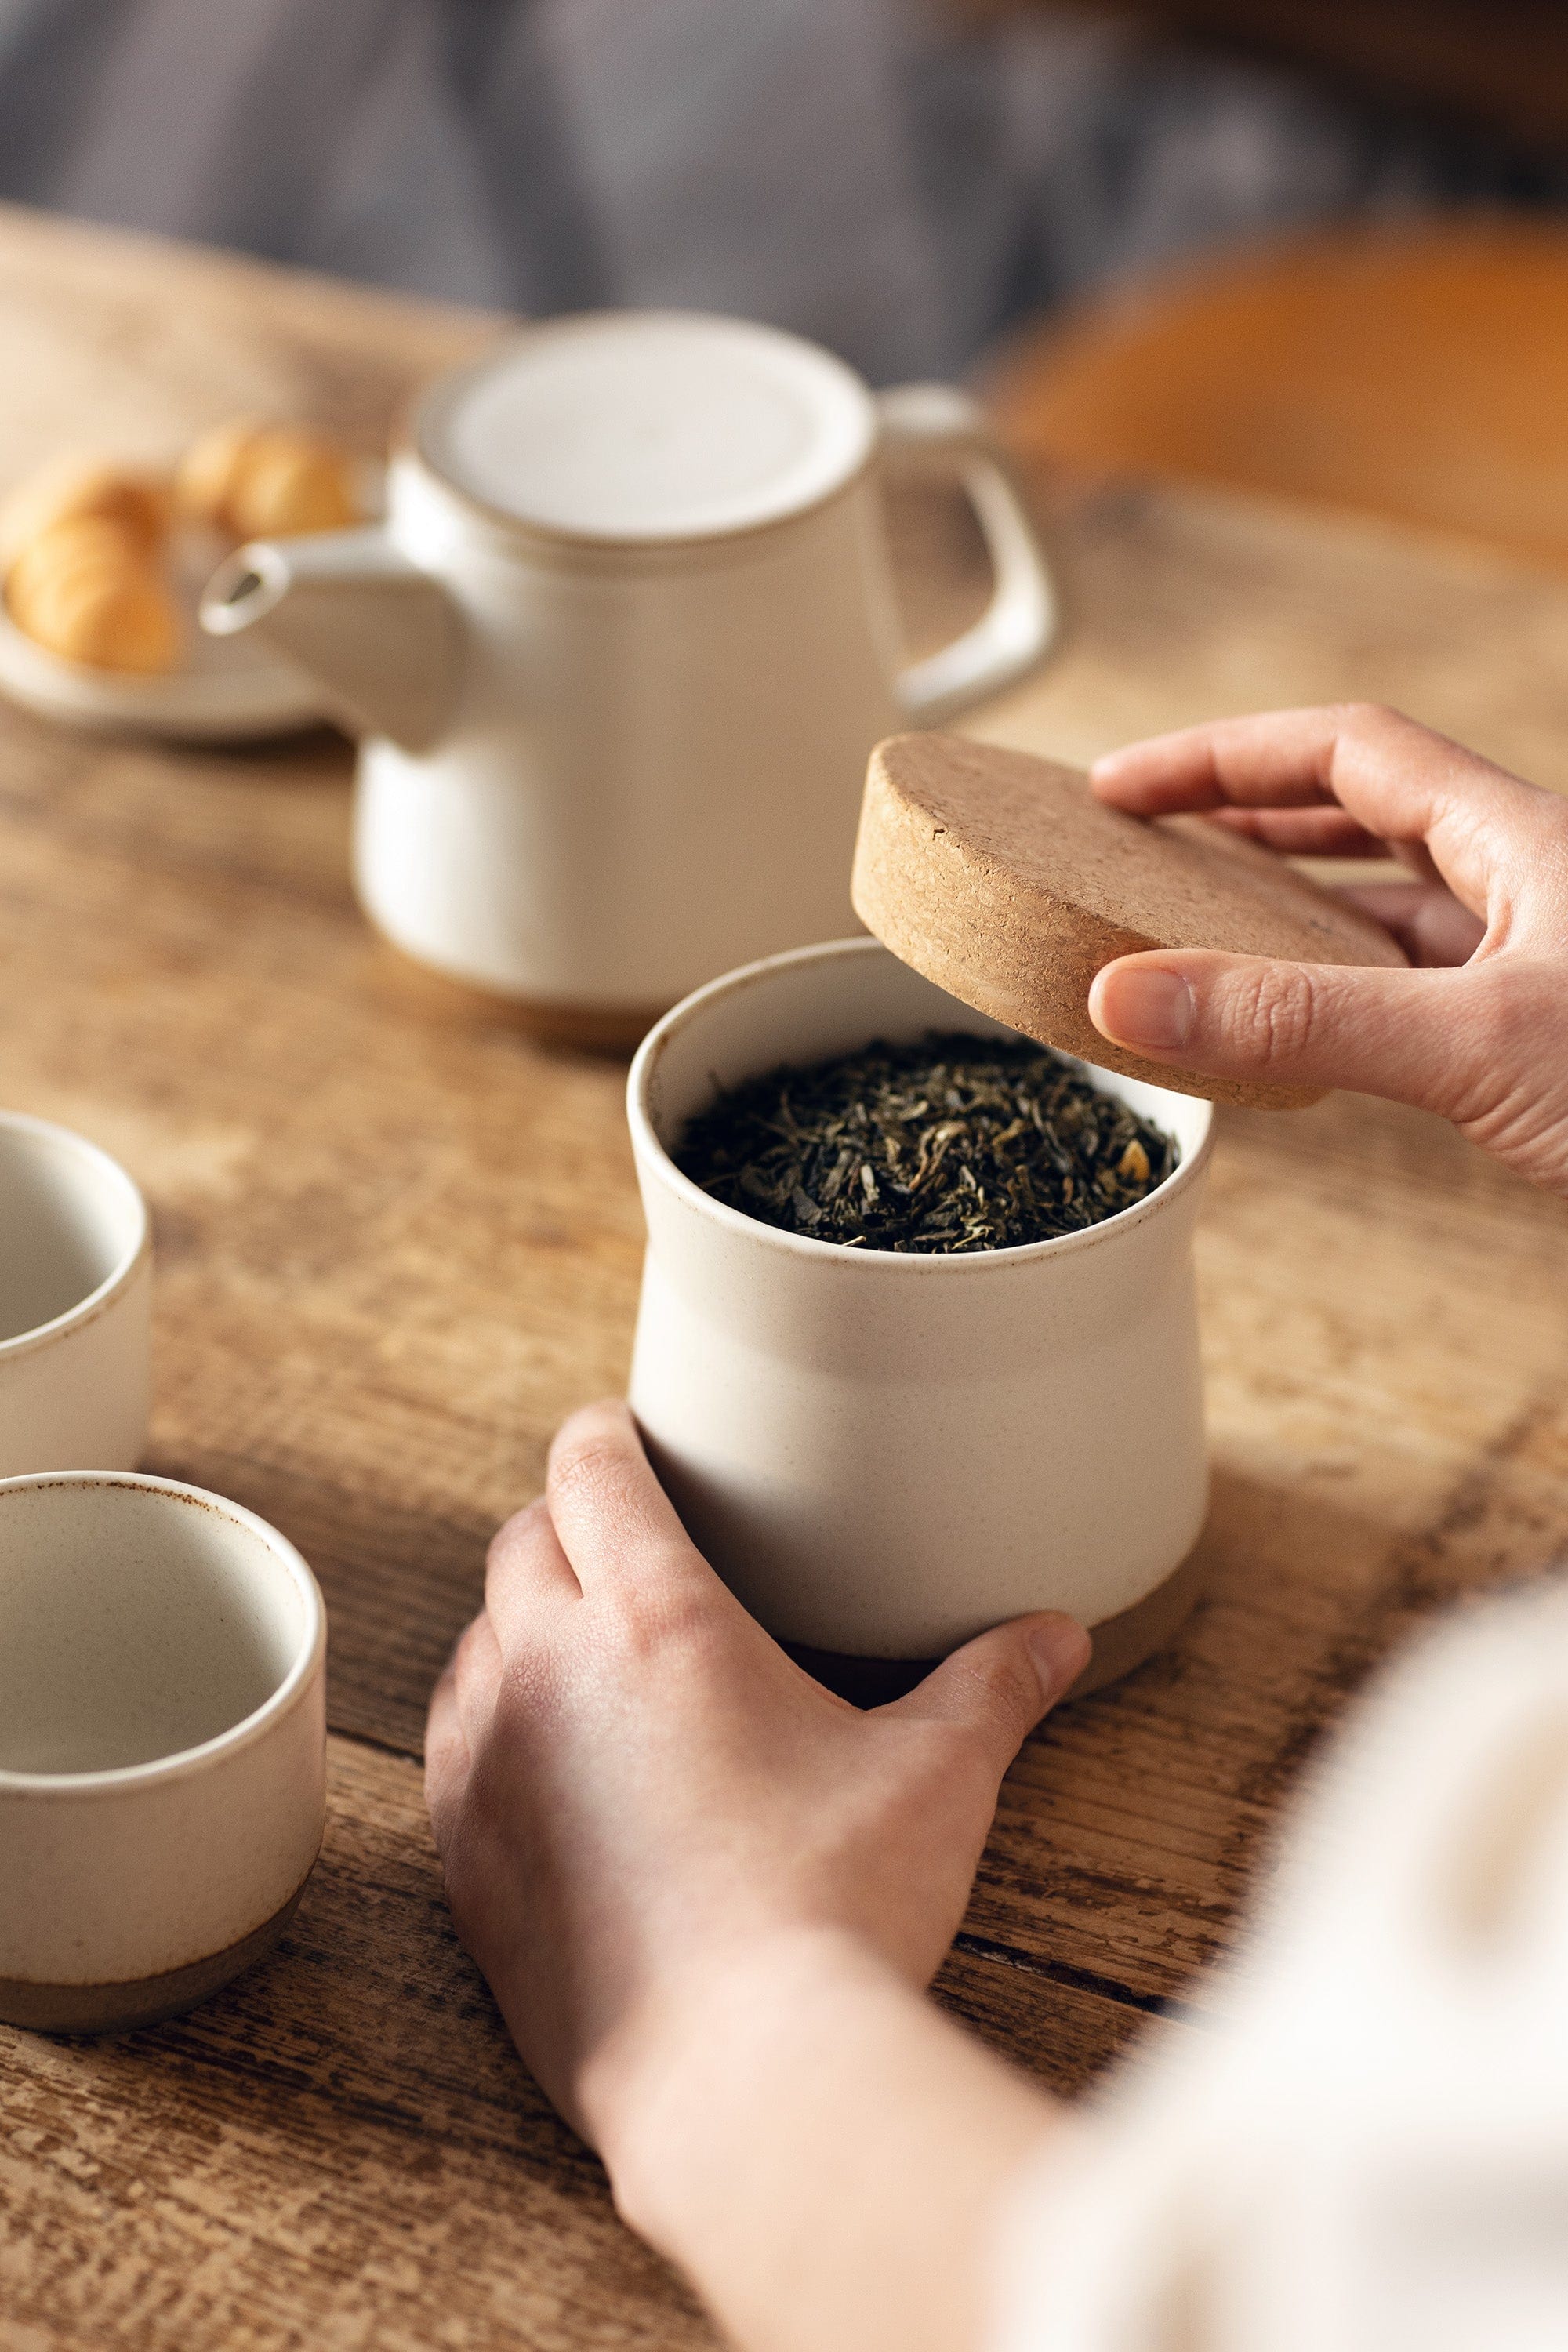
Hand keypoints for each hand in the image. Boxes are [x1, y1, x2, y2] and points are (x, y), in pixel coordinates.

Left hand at [425, 1400, 1087, 2170]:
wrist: (739, 2077)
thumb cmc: (839, 1907)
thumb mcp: (936, 1776)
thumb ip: (991, 1687)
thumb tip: (1059, 1636)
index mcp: (658, 1619)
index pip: (589, 1471)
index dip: (602, 1437)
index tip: (621, 1435)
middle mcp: (551, 1671)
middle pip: (522, 1544)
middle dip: (567, 1527)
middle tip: (620, 1540)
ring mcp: (492, 1765)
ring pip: (475, 1642)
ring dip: (519, 1626)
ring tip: (582, 1646)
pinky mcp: (463, 1858)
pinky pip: (449, 1747)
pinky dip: (487, 1725)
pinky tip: (541, 1755)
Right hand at [1086, 704, 1567, 1191]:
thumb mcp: (1476, 1043)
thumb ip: (1304, 1020)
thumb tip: (1131, 994)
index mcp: (1523, 837)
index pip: (1346, 749)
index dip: (1224, 756)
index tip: (1122, 787)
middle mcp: (1534, 884)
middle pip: (1367, 814)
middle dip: (1248, 817)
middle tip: (1148, 841)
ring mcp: (1542, 964)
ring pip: (1397, 908)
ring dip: (1295, 909)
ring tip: (1199, 924)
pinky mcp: (1540, 1043)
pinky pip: (1420, 988)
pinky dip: (1341, 991)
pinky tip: (1296, 1025)